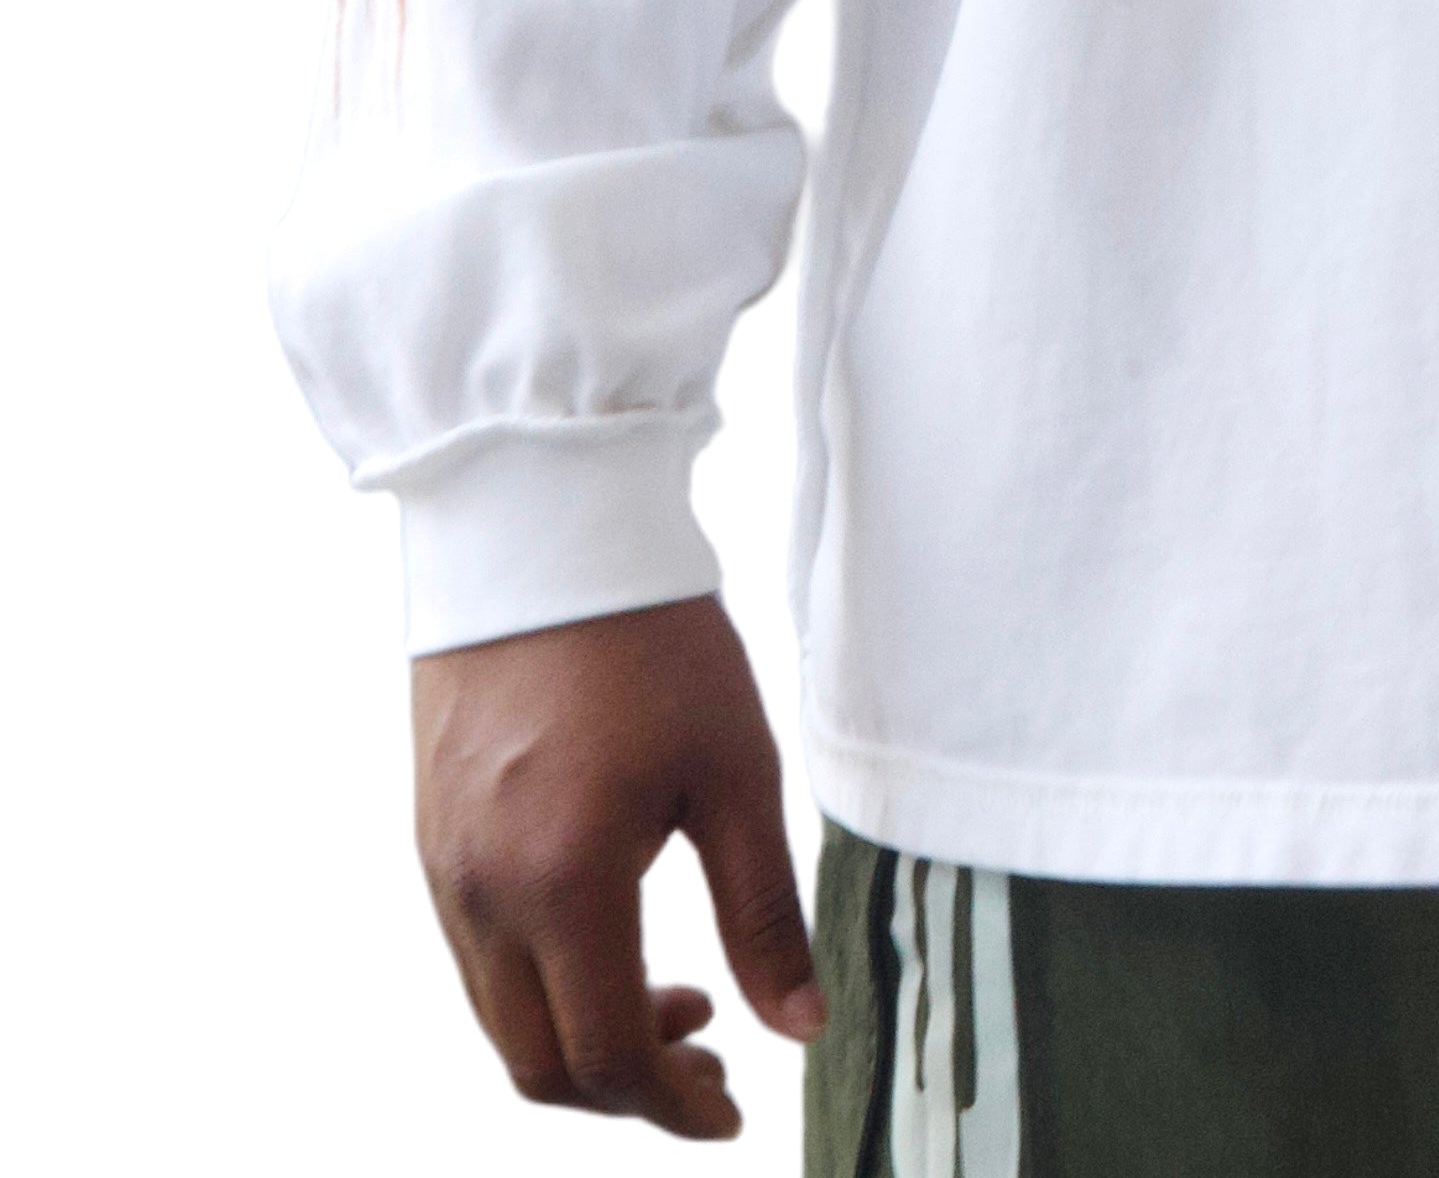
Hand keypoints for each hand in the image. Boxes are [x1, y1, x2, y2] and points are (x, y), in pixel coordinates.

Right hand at [412, 593, 823, 1139]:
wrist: (541, 534)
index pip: (603, 1056)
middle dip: (625, 1090)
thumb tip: (800, 1028)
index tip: (734, 1110)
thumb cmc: (653, 640)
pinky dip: (545, 984)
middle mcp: (481, 896)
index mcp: (560, 883)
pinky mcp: (432, 839)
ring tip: (680, 1000)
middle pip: (537, 1062)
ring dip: (583, 1038)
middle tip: (713, 1060)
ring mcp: (443, 871)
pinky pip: (478, 959)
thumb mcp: (736, 769)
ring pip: (501, 1017)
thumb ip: (763, 909)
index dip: (672, 1106)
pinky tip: (613, 939)